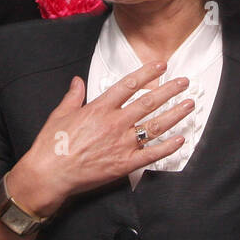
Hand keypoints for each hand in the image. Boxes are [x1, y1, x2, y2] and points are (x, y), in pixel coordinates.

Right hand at [10, 62, 194, 216]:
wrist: (50, 174)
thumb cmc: (52, 145)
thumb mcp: (59, 114)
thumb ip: (73, 96)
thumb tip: (77, 81)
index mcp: (99, 108)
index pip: (129, 85)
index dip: (147, 74)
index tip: (161, 66)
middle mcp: (115, 123)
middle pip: (148, 102)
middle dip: (169, 90)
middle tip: (184, 82)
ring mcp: (122, 144)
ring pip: (155, 126)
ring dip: (175, 114)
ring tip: (189, 105)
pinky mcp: (125, 164)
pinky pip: (152, 154)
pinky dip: (168, 147)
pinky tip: (181, 139)